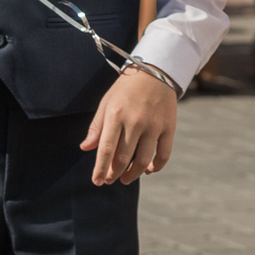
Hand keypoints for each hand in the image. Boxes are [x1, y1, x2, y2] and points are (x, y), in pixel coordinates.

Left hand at [82, 66, 177, 185]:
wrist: (155, 73)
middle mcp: (135, 121)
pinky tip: (148, 170)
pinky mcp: (169, 128)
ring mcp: (154, 126)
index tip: (97, 181)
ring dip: (133, 174)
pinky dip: (156, 167)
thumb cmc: (126, 89)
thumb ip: (96, 127)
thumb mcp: (107, 103)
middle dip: (113, 174)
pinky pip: (163, 154)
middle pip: (123, 158)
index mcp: (116, 115)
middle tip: (109, 180)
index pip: (106, 149)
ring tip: (125, 179)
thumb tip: (85, 148)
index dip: (100, 168)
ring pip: (143, 160)